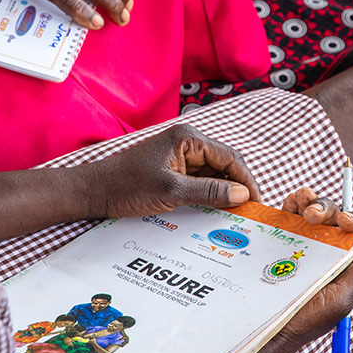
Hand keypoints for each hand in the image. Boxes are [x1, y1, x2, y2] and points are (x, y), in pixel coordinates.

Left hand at [76, 124, 261, 216]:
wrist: (96, 191)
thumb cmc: (127, 186)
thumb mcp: (171, 191)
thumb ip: (209, 191)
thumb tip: (242, 195)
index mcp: (188, 138)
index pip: (230, 158)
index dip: (247, 181)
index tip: (257, 203)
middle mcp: (188, 142)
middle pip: (225, 164)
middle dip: (238, 187)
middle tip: (249, 212)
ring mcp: (181, 155)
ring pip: (214, 174)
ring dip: (224, 192)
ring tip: (234, 215)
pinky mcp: (174, 168)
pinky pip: (200, 180)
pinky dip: (209, 194)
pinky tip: (214, 210)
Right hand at [270, 188, 352, 349]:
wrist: (268, 330)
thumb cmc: (306, 321)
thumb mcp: (339, 300)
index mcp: (348, 265)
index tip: (343, 219)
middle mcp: (328, 253)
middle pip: (335, 219)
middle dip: (328, 209)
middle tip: (313, 215)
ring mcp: (304, 245)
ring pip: (313, 212)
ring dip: (310, 202)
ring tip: (301, 204)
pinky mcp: (281, 242)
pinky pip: (289, 217)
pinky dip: (291, 204)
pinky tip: (289, 204)